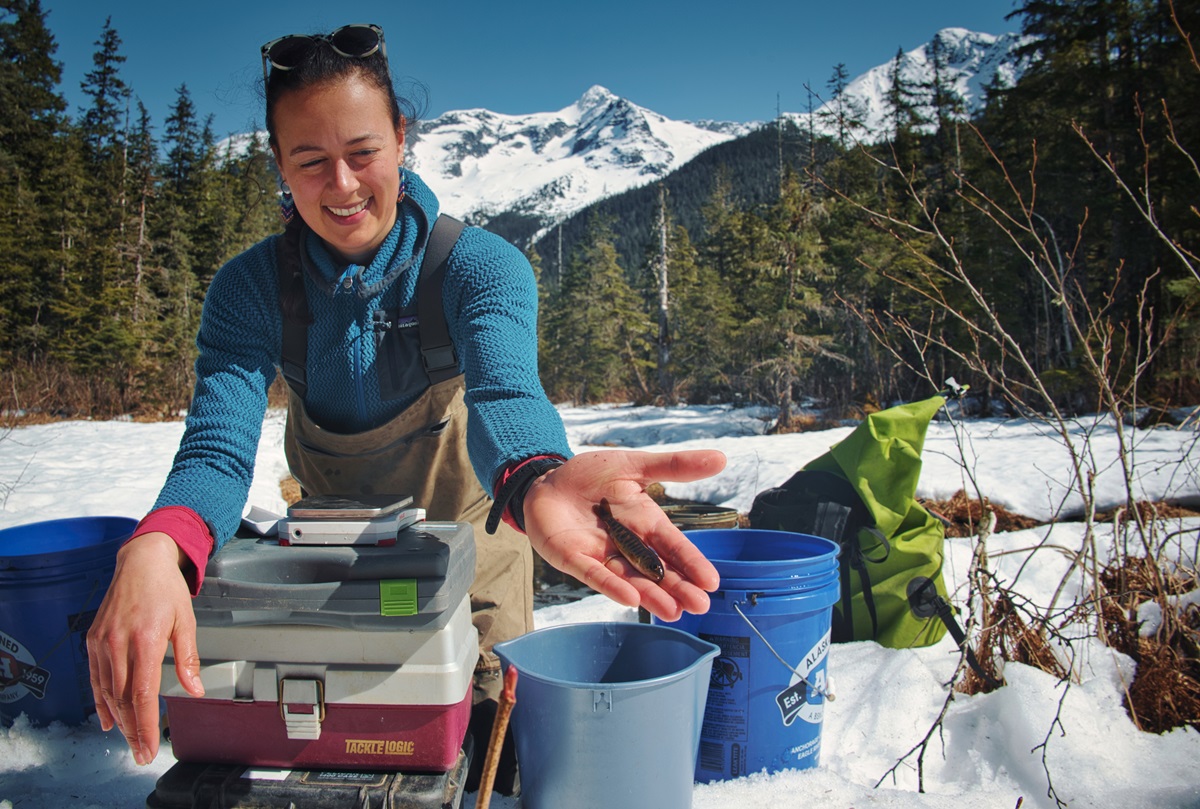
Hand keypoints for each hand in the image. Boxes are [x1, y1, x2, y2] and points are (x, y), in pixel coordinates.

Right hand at [86, 532, 204, 764]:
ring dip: (117, 719)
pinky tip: (108, 717)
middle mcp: (119, 643)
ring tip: (129, 740)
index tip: (151, 746)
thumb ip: (189, 658)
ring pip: (106, 692)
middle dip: (133, 730)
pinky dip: (101, 701)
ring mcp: (102, 643)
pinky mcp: (93, 640)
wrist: (140, 562)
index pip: (143, 694)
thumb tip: (195, 690)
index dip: (146, 725)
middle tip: (142, 753)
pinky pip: (96, 678)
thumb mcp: (186, 621)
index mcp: (146, 640)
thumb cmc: (166, 589)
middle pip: (123, 699)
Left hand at [521, 449, 725, 621]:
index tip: (711, 582)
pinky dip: (611, 586)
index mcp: (645, 522)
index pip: (672, 545)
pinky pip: (594, 575)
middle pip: (656, 570)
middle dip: (677, 588)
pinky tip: (629, 598)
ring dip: (650, 596)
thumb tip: (721, 458)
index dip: (691, 562)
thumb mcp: (634, 466)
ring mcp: (601, 555)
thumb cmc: (591, 475)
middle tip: (700, 606)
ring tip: (673, 612)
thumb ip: (673, 466)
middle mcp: (627, 544)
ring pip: (630, 579)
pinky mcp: (574, 559)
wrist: (547, 480)